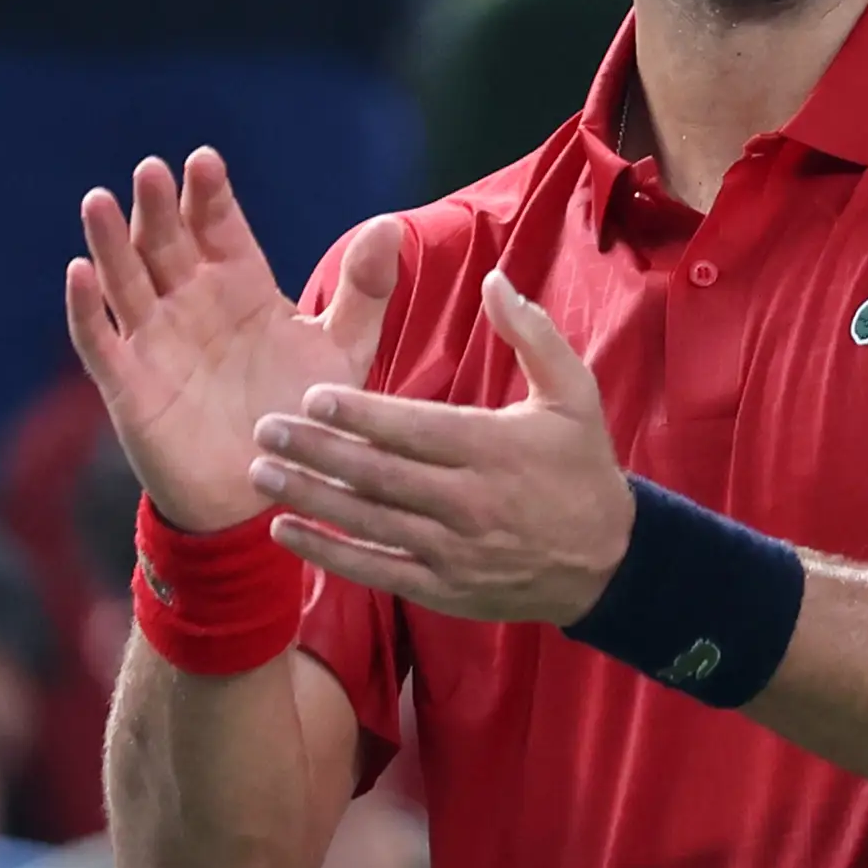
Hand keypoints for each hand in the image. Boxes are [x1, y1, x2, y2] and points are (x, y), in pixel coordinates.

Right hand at [67, 151, 399, 534]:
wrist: (268, 486)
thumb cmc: (302, 411)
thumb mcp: (343, 348)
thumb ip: (365, 290)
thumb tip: (388, 224)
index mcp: (241, 285)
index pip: (219, 228)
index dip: (209, 195)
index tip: (204, 160)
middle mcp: (192, 303)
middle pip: (167, 243)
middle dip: (158, 207)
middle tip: (152, 170)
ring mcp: (156, 341)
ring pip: (125, 281)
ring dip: (109, 243)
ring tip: (98, 201)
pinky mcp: (130, 385)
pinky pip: (101, 341)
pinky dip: (87, 309)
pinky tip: (78, 273)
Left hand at [250, 270, 635, 625]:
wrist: (606, 559)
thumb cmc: (583, 465)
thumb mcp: (574, 392)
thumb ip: (532, 334)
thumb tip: (495, 280)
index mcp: (495, 447)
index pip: (416, 428)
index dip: (362, 415)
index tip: (312, 395)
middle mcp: (469, 501)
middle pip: (381, 474)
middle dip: (317, 451)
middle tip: (266, 429)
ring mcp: (453, 550)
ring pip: (369, 521)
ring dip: (310, 498)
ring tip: (261, 474)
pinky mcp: (442, 587)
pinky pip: (375, 569)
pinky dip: (327, 553)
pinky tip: (286, 532)